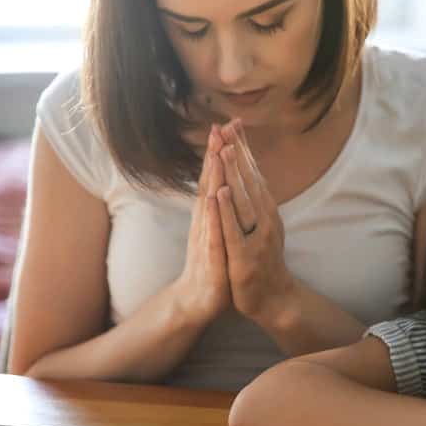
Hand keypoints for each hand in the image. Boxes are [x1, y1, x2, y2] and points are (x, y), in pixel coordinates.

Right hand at [174, 128, 230, 325]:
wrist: (199, 299)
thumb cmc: (213, 263)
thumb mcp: (220, 230)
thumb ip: (221, 207)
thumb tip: (224, 183)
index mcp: (211, 213)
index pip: (215, 177)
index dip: (220, 152)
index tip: (226, 126)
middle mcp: (205, 220)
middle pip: (209, 182)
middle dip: (214, 154)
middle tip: (218, 126)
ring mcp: (205, 235)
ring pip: (209, 201)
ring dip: (212, 177)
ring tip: (217, 152)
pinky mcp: (210, 254)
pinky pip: (211, 231)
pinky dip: (213, 214)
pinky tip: (214, 197)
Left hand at [215, 119, 294, 320]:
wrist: (273, 298)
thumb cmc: (262, 260)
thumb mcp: (261, 225)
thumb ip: (256, 201)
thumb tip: (250, 174)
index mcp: (265, 209)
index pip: (253, 172)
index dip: (243, 148)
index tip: (233, 122)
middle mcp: (265, 217)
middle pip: (249, 179)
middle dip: (238, 151)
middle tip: (228, 124)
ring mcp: (257, 235)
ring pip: (244, 198)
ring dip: (234, 172)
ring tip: (225, 148)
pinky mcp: (245, 254)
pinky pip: (234, 229)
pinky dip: (227, 209)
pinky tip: (220, 192)